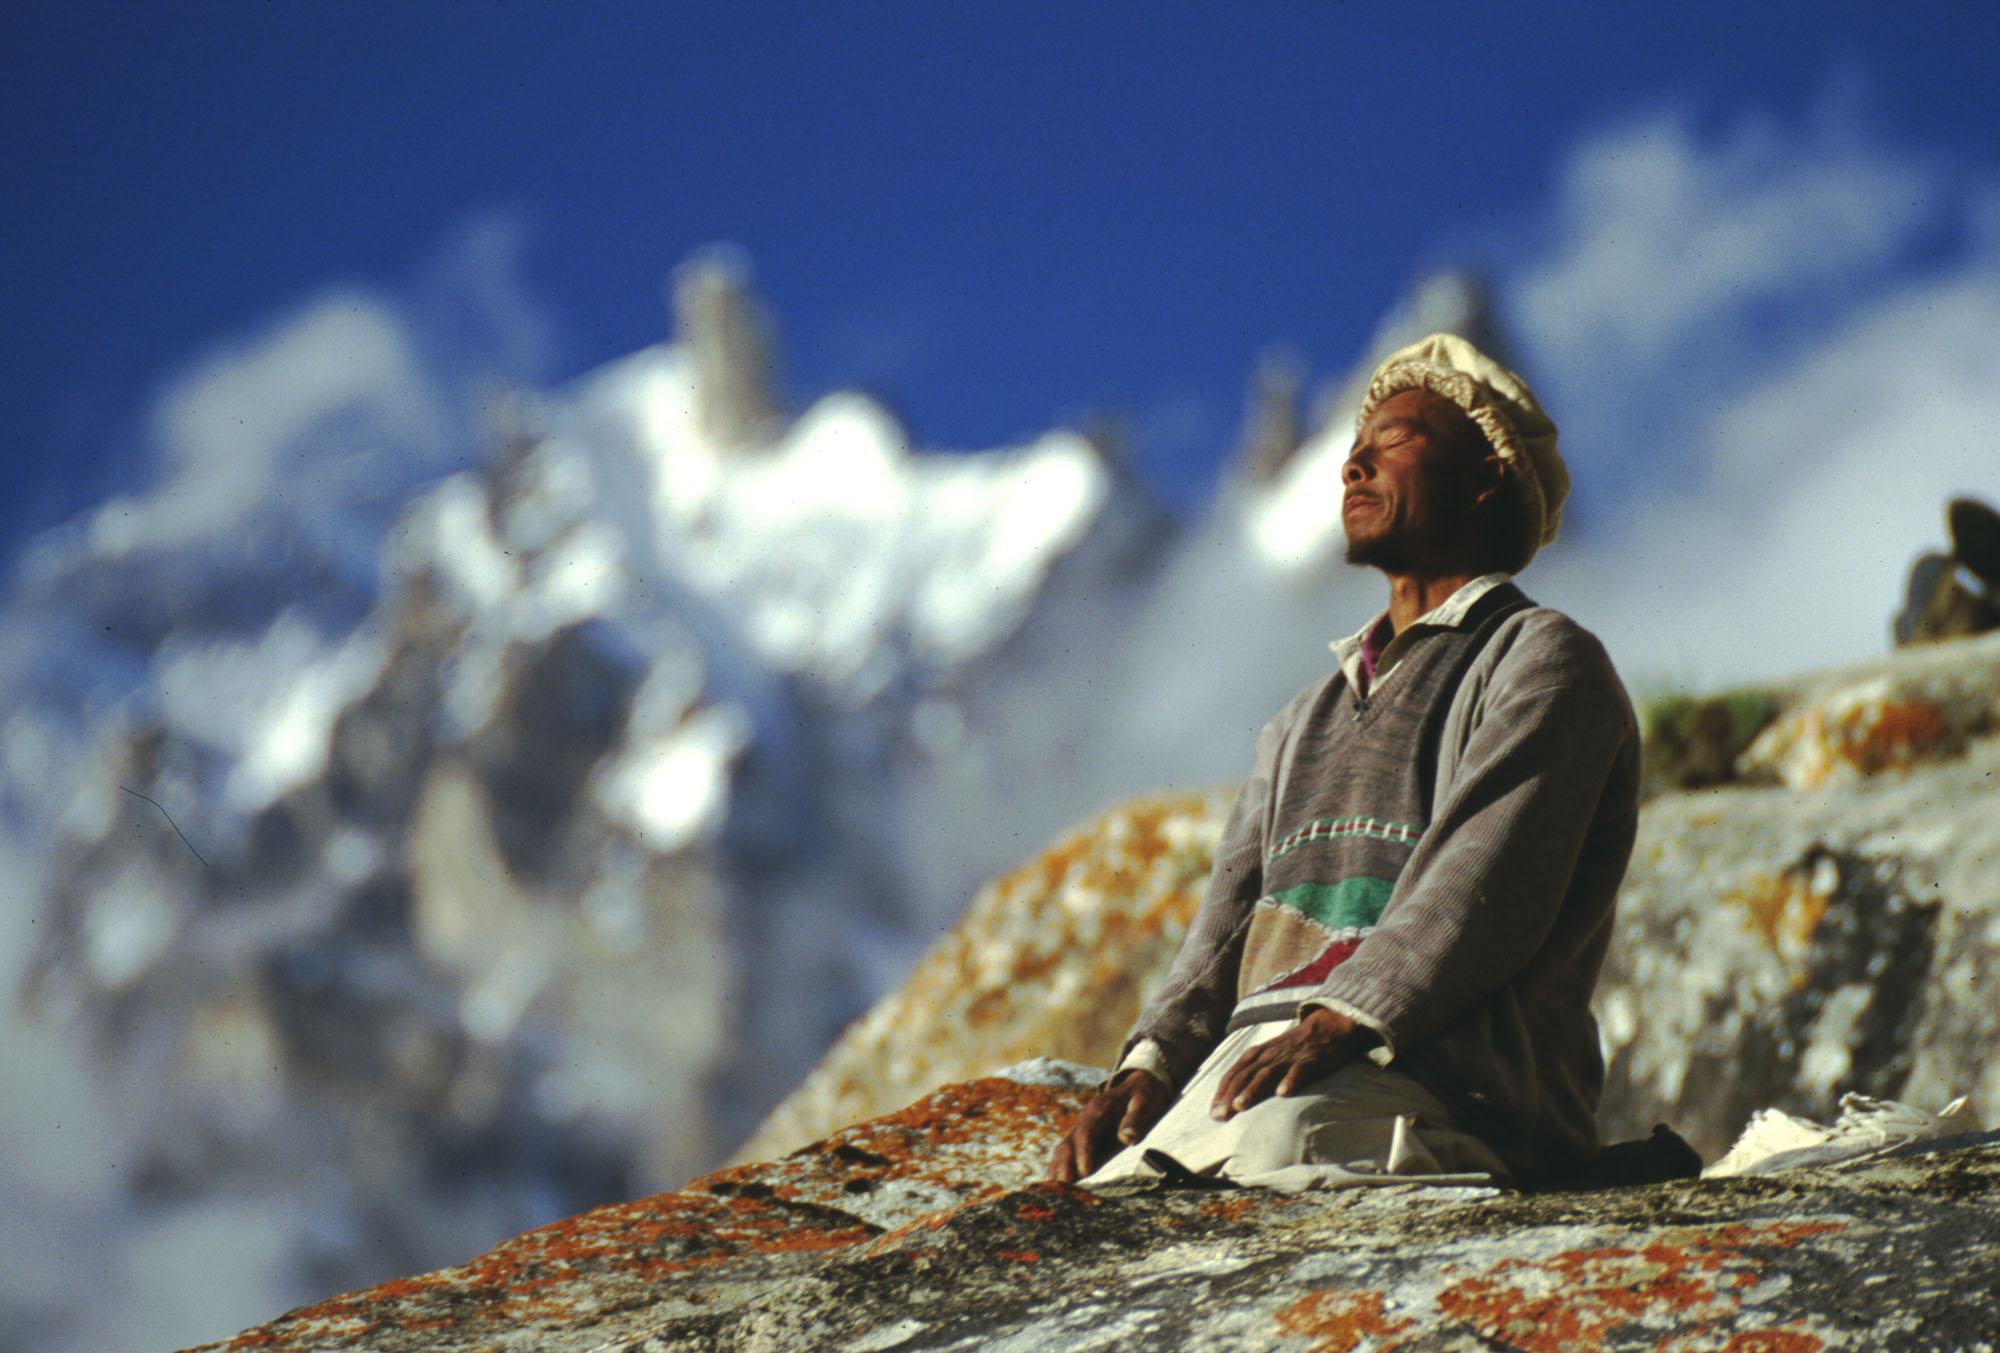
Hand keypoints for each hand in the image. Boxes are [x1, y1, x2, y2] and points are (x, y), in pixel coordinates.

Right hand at [1047, 1069, 1170, 1182]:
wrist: (1140, 1085)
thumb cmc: (1143, 1095)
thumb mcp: (1144, 1103)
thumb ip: (1135, 1120)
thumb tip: (1126, 1139)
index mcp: (1100, 1109)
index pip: (1086, 1132)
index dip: (1083, 1152)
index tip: (1085, 1172)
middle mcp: (1087, 1119)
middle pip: (1069, 1141)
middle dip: (1064, 1163)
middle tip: (1063, 1186)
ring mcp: (1084, 1128)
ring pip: (1065, 1147)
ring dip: (1058, 1166)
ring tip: (1054, 1189)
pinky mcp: (1087, 1138)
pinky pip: (1070, 1152)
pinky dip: (1061, 1166)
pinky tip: (1057, 1184)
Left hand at [1210, 1007, 1373, 1120]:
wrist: (1326, 1027)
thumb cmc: (1294, 1049)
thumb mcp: (1269, 1057)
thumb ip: (1254, 1075)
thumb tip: (1236, 1101)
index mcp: (1256, 1055)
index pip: (1233, 1075)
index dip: (1221, 1093)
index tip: (1213, 1114)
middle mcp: (1267, 1055)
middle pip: (1244, 1075)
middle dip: (1229, 1095)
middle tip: (1220, 1116)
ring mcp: (1287, 1057)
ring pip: (1266, 1073)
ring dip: (1252, 1090)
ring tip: (1240, 1106)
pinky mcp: (1308, 1060)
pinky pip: (1298, 1071)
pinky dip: (1290, 1081)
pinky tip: (1284, 1094)